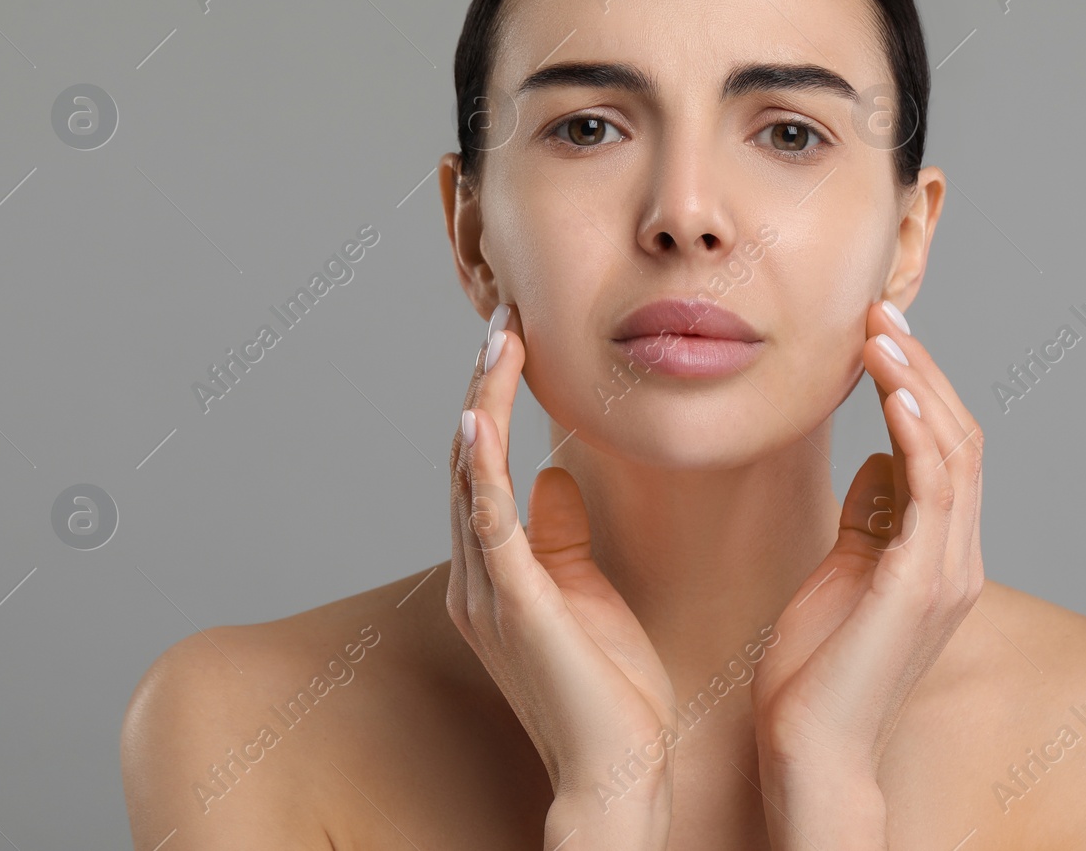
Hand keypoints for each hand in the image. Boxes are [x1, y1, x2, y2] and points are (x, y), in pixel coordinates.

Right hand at [448, 303, 675, 847]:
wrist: (618, 772)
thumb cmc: (610, 692)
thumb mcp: (585, 592)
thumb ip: (560, 536)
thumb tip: (555, 476)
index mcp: (496, 571)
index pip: (484, 466)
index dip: (494, 399)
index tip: (518, 339)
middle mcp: (477, 575)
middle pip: (467, 458)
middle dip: (485, 383)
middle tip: (507, 314)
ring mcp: (487, 589)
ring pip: (471, 476)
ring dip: (483, 402)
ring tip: (500, 338)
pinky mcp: (512, 604)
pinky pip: (487, 522)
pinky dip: (479, 466)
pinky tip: (480, 416)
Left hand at [750, 300, 984, 839]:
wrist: (810, 750)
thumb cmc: (818, 668)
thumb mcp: (845, 571)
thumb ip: (870, 517)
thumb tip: (877, 459)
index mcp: (941, 554)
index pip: (946, 448)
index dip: (919, 384)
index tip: (878, 333)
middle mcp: (957, 558)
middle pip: (960, 437)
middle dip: (922, 368)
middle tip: (880, 312)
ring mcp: (947, 573)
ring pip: (955, 453)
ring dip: (919, 385)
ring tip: (881, 335)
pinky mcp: (922, 587)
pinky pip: (936, 495)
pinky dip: (919, 437)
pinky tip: (892, 394)